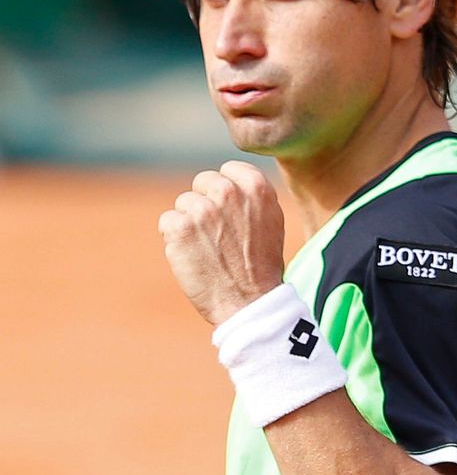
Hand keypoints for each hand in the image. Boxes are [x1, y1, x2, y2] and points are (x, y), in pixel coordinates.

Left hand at [158, 161, 284, 325]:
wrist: (249, 304)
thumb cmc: (262, 266)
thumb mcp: (271, 221)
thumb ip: (251, 196)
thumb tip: (230, 180)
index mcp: (256, 187)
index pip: (227, 171)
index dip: (225, 194)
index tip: (231, 216)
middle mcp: (228, 192)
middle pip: (202, 183)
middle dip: (205, 204)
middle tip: (218, 236)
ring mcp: (202, 209)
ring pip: (184, 203)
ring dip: (190, 223)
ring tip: (208, 250)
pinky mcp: (180, 228)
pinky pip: (167, 222)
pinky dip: (174, 239)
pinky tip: (192, 257)